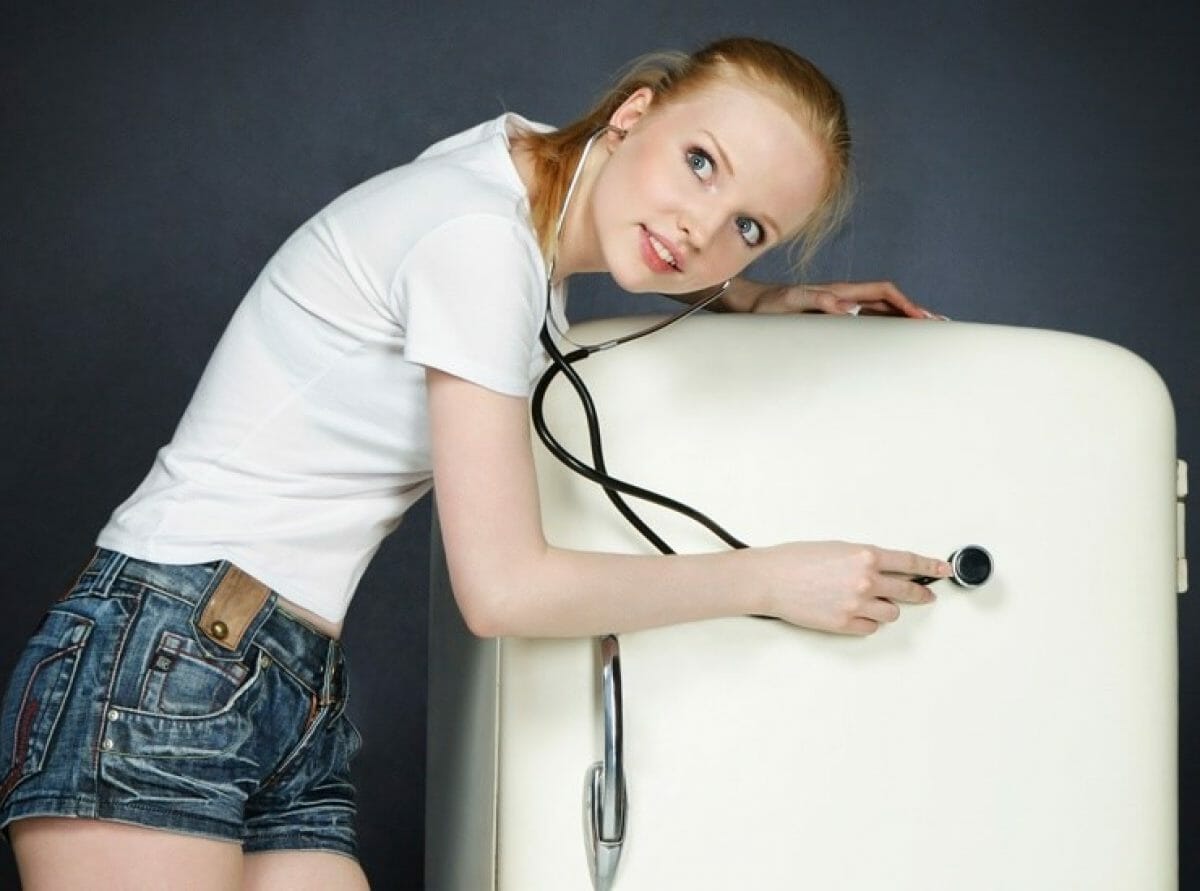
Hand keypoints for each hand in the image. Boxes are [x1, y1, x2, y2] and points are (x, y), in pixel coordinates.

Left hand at [751, 280, 945, 319]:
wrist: (750, 306)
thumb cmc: (767, 305)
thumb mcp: (791, 302)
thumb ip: (817, 301)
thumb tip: (847, 308)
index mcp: (840, 291)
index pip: (882, 292)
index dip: (903, 303)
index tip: (921, 318)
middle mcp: (844, 298)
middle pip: (887, 302)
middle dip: (913, 312)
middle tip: (938, 326)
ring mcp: (839, 309)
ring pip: (879, 313)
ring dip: (901, 322)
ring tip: (924, 333)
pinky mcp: (832, 320)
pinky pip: (865, 324)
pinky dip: (883, 330)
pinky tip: (892, 342)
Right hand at [756, 542, 950, 634]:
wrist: (771, 579)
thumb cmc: (796, 560)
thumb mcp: (837, 548)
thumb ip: (864, 559)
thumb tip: (883, 570)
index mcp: (865, 556)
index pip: (909, 562)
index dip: (930, 567)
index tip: (943, 570)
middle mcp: (866, 580)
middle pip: (908, 591)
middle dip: (920, 594)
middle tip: (925, 595)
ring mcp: (857, 604)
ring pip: (891, 613)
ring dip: (886, 608)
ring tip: (870, 603)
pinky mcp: (845, 624)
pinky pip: (870, 627)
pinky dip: (867, 622)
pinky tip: (854, 613)